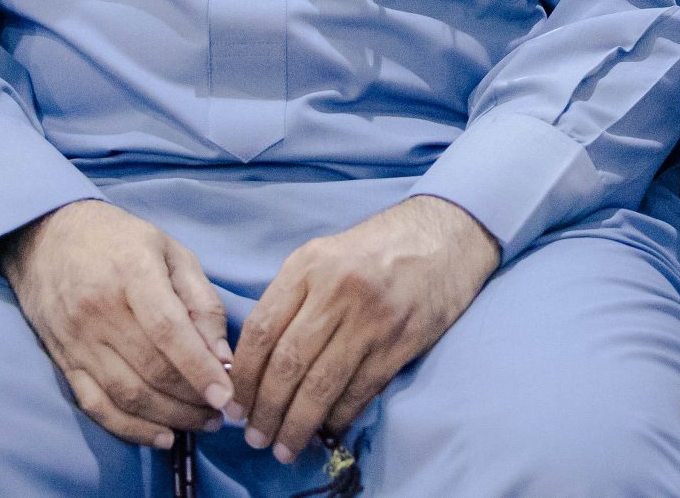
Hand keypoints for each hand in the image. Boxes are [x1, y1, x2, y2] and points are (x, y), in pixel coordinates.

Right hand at [0, 199, 235, 448]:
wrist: (47, 237)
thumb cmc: (120, 240)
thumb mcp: (172, 252)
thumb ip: (201, 302)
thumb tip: (223, 357)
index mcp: (133, 273)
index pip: (168, 331)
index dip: (199, 368)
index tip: (227, 396)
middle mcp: (100, 310)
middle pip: (150, 369)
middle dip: (192, 399)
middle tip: (223, 411)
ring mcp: (77, 340)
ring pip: (126, 394)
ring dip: (169, 417)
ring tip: (201, 423)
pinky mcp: (64, 361)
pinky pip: (96, 405)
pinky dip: (130, 428)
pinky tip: (162, 435)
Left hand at [231, 194, 498, 463]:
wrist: (446, 235)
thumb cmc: (378, 247)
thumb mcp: (324, 254)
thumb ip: (292, 298)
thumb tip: (257, 363)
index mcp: (309, 264)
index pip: (261, 330)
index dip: (243, 377)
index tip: (234, 406)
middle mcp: (338, 290)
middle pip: (288, 364)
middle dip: (266, 409)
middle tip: (254, 436)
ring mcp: (372, 317)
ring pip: (321, 385)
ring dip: (298, 423)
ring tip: (284, 446)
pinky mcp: (402, 340)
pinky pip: (361, 389)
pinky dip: (339, 416)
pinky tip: (327, 429)